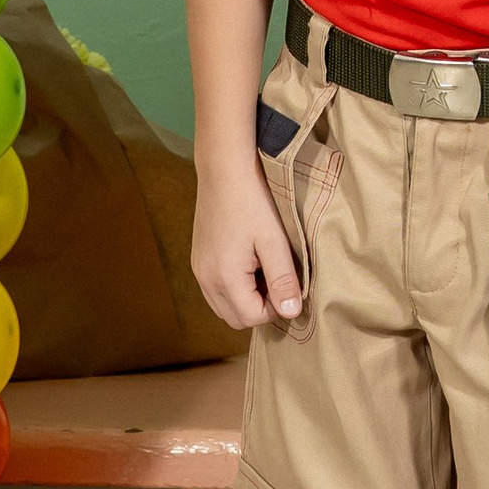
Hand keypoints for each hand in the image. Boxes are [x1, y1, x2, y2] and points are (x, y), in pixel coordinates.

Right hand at [191, 154, 301, 329]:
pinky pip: (215, 290)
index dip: (275, 307)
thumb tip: (290, 312)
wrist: (224, 170)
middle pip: (235, 318)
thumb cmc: (252, 202)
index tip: (288, 282)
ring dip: (246, 299)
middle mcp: (205, 280)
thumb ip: (283, 279)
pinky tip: (249, 262)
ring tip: (264, 269)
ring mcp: (198, 270)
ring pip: (224, 307)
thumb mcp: (274, 240)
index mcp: (224, 278)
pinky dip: (234, 288)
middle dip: (260, 307)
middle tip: (277, 278)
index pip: (252, 318)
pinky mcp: (198, 260)